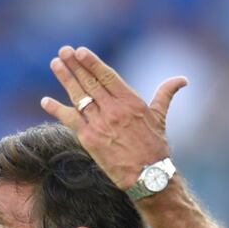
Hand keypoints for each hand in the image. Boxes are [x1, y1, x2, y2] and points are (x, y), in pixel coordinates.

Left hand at [39, 46, 185, 191]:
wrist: (147, 176)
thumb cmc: (155, 147)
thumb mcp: (161, 117)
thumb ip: (166, 94)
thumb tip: (183, 80)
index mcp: (131, 101)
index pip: (107, 76)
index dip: (92, 63)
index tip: (80, 51)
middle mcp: (114, 109)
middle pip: (90, 82)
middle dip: (75, 65)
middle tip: (63, 51)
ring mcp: (100, 124)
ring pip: (79, 96)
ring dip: (65, 79)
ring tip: (55, 64)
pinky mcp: (89, 139)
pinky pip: (69, 120)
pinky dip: (57, 109)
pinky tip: (45, 100)